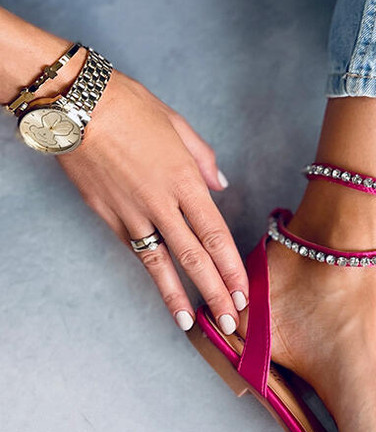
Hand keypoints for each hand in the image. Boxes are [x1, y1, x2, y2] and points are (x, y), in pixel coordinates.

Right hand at [57, 69, 247, 332]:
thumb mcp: (177, 124)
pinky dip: (151, 274)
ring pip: (162, 263)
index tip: (243, 292)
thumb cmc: (129, 106)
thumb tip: (220, 185)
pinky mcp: (106, 215)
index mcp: (185, 179)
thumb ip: (203, 159)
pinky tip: (163, 291)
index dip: (231, 267)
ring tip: (195, 324)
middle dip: (215, 293)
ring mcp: (131, 212)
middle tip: (232, 322)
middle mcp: (161, 202)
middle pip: (195, 257)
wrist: (75, 107)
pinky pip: (135, 249)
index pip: (215, 234)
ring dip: (180, 296)